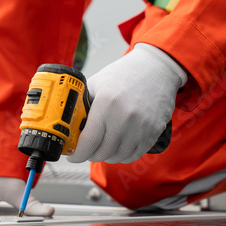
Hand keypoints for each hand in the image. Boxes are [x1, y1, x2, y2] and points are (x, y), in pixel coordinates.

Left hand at [68, 43, 186, 163]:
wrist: (156, 68)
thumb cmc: (124, 74)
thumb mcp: (97, 83)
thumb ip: (83, 104)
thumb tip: (69, 124)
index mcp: (106, 104)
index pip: (88, 141)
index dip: (78, 154)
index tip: (72, 156)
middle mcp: (124, 118)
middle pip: (102, 153)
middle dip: (90, 155)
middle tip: (86, 150)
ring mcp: (141, 127)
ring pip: (118, 157)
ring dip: (107, 156)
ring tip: (102, 147)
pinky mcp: (153, 132)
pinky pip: (134, 155)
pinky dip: (123, 155)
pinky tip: (118, 146)